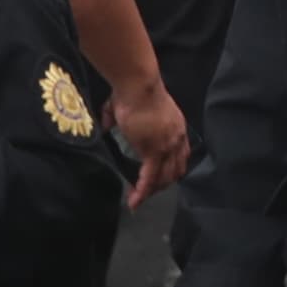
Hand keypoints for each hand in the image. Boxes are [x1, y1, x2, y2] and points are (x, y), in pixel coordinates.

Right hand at [113, 83, 190, 203]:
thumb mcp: (128, 106)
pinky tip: (134, 200)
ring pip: (164, 177)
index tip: (161, 178)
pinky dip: (143, 191)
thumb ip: (116, 117)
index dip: (171, 169)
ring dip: (152, 191)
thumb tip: (106, 124)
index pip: (180, 155)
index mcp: (175, 127)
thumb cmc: (131, 92)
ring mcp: (167, 145)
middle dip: (162, 184)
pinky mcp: (154, 151)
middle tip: (147, 193)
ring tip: (139, 199)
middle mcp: (177, 138)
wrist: (138, 86)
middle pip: (175, 169)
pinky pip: (150, 177)